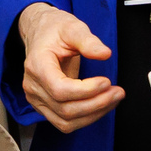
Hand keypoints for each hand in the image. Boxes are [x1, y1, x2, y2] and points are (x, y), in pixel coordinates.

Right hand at [18, 2, 123, 132]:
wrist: (40, 34)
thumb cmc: (55, 31)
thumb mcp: (72, 28)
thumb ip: (88, 41)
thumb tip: (105, 54)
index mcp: (37, 65)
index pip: (60, 89)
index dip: (86, 91)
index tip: (107, 81)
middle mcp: (33, 86)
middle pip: (65, 109)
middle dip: (96, 104)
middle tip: (118, 92)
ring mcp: (36, 99)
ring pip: (66, 122)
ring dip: (93, 115)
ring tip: (113, 99)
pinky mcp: (44, 107)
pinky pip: (65, 123)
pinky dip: (86, 118)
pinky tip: (101, 105)